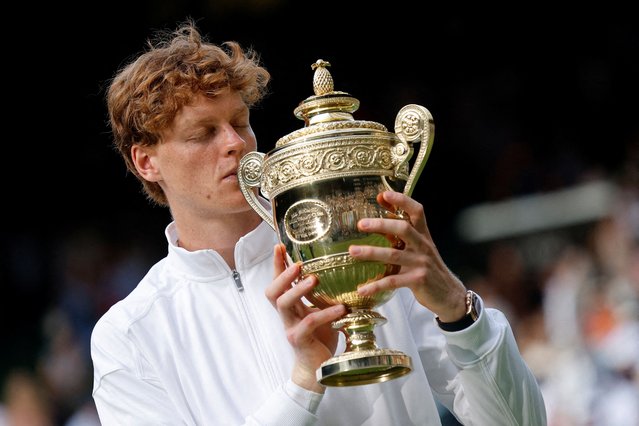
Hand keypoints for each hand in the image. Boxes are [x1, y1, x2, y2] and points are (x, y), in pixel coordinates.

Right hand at [265, 244, 346, 392]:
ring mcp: (290, 327)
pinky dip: (325, 313)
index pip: (278, 281)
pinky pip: (309, 323)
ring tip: (314, 279)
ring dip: (297, 289)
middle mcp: (286, 315)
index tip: (279, 246)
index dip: (277, 264)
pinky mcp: (299, 340)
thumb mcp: (321, 312)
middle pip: (272, 291)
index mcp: (291, 306)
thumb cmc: (320, 339)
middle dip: (281, 274)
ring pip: (284, 304)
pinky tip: (341, 309)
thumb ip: (323, 297)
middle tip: (297, 263)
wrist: (318, 371)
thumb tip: (341, 274)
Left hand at [349, 191, 467, 322]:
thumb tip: (379, 218)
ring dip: (371, 252)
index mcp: (423, 235)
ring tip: (353, 251)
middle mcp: (423, 246)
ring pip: (393, 255)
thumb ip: (403, 235)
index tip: (383, 195)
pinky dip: (376, 286)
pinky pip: (393, 282)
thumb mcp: (419, 248)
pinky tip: (362, 289)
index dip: (402, 201)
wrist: (449, 295)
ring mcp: (421, 263)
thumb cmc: (429, 269)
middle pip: (403, 229)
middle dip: (381, 224)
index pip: (416, 211)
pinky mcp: (417, 281)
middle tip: (361, 224)